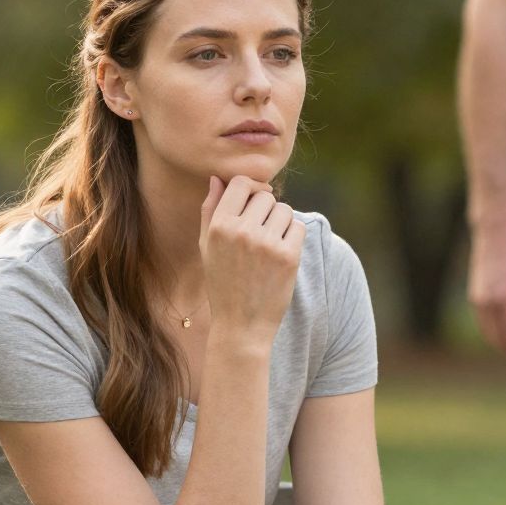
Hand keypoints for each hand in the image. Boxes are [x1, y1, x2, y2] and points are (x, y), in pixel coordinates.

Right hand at [199, 174, 305, 339]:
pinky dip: (293, 236)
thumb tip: (217, 178)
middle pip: (266, 196)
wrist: (241, 325)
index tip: (255, 201)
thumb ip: (210, 210)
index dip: (251, 188)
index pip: (241, 183)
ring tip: (271, 244)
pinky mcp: (288, 257)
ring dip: (281, 222)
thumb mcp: (207, 247)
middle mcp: (241, 232)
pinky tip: (282, 253)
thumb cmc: (222, 284)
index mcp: (219, 227)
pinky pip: (298, 227)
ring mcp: (266, 244)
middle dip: (266, 209)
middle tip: (261, 232)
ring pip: (284, 210)